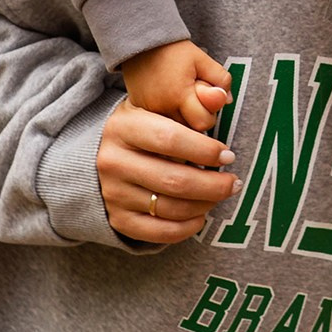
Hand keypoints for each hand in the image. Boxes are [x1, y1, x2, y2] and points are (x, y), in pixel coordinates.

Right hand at [98, 98, 237, 244]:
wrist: (98, 158)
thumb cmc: (141, 132)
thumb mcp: (154, 111)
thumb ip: (186, 110)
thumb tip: (219, 99)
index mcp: (123, 128)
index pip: (170, 139)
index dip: (205, 150)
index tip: (227, 156)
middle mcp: (113, 162)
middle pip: (174, 180)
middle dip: (213, 185)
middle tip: (234, 182)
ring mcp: (113, 194)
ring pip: (171, 208)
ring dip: (204, 205)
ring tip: (219, 195)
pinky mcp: (118, 219)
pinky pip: (160, 232)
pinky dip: (187, 228)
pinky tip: (201, 215)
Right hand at [119, 39, 233, 130]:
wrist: (140, 43)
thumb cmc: (173, 50)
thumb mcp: (202, 59)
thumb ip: (220, 79)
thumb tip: (227, 100)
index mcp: (179, 95)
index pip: (203, 122)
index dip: (209, 112)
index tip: (205, 97)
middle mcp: (162, 107)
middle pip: (189, 129)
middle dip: (196, 115)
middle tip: (193, 95)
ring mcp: (148, 111)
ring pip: (175, 127)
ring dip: (183, 117)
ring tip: (180, 96)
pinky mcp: (140, 110)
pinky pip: (160, 123)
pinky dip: (169, 115)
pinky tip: (169, 100)